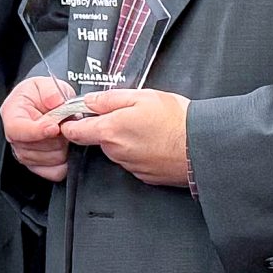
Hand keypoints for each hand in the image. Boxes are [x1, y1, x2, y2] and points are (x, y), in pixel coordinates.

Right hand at [1, 74, 78, 182]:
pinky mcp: (38, 167)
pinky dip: (65, 162)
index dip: (37, 131)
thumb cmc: (43, 94)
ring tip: (64, 132)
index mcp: (11, 115)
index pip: (16, 130)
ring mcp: (25, 154)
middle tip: (66, 122)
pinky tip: (65, 147)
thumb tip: (55, 101)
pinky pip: (55, 172)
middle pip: (36, 148)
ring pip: (49, 160)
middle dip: (57, 136)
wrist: (47, 102)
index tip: (54, 127)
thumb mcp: (46, 83)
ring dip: (63, 147)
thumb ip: (50, 91)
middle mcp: (15, 138)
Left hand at [59, 87, 192, 187]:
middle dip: (107, 128)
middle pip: (99, 139)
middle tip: (129, 114)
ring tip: (148, 127)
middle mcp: (116, 152)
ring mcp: (129, 166)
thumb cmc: (176, 120)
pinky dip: (139, 152)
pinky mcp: (143, 175)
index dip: (70, 124)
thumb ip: (110, 99)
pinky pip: (133, 161)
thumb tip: (89, 101)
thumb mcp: (142, 96)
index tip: (72, 118)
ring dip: (125, 139)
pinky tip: (156, 141)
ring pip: (117, 150)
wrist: (201, 147)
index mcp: (110, 130)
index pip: (75, 132)